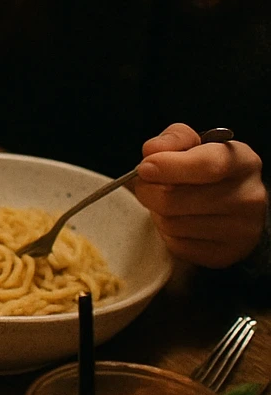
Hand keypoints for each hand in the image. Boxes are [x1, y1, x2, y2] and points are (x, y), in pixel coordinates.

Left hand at [134, 122, 266, 267]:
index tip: (145, 168)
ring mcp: (241, 230)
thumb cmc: (208, 169)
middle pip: (177, 199)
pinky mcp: (225, 255)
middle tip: (146, 185)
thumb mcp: (195, 143)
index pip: (206, 166)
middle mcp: (249, 197)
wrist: (234, 204)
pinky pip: (177, 246)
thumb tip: (151, 152)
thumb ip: (173, 139)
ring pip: (172, 224)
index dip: (168, 167)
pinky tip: (177, 221)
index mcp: (243, 162)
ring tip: (166, 202)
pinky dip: (167, 233)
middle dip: (149, 191)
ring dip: (157, 212)